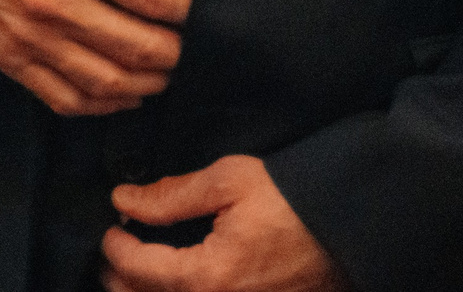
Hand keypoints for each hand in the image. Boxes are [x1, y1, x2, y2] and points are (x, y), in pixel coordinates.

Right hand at [0, 0, 193, 115]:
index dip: (188, 10)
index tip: (201, 10)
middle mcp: (54, 3)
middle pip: (137, 46)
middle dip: (176, 53)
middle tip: (190, 47)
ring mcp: (31, 37)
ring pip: (107, 82)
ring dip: (147, 85)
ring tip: (164, 73)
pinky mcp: (10, 60)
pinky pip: (66, 99)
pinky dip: (102, 106)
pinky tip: (122, 95)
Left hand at [101, 155, 349, 291]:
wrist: (352, 227)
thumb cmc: (293, 200)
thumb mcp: (229, 182)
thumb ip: (171, 196)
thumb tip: (124, 201)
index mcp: (209, 278)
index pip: (137, 270)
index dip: (114, 247)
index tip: (110, 227)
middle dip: (120, 280)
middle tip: (115, 253)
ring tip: (136, 270)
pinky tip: (174, 281)